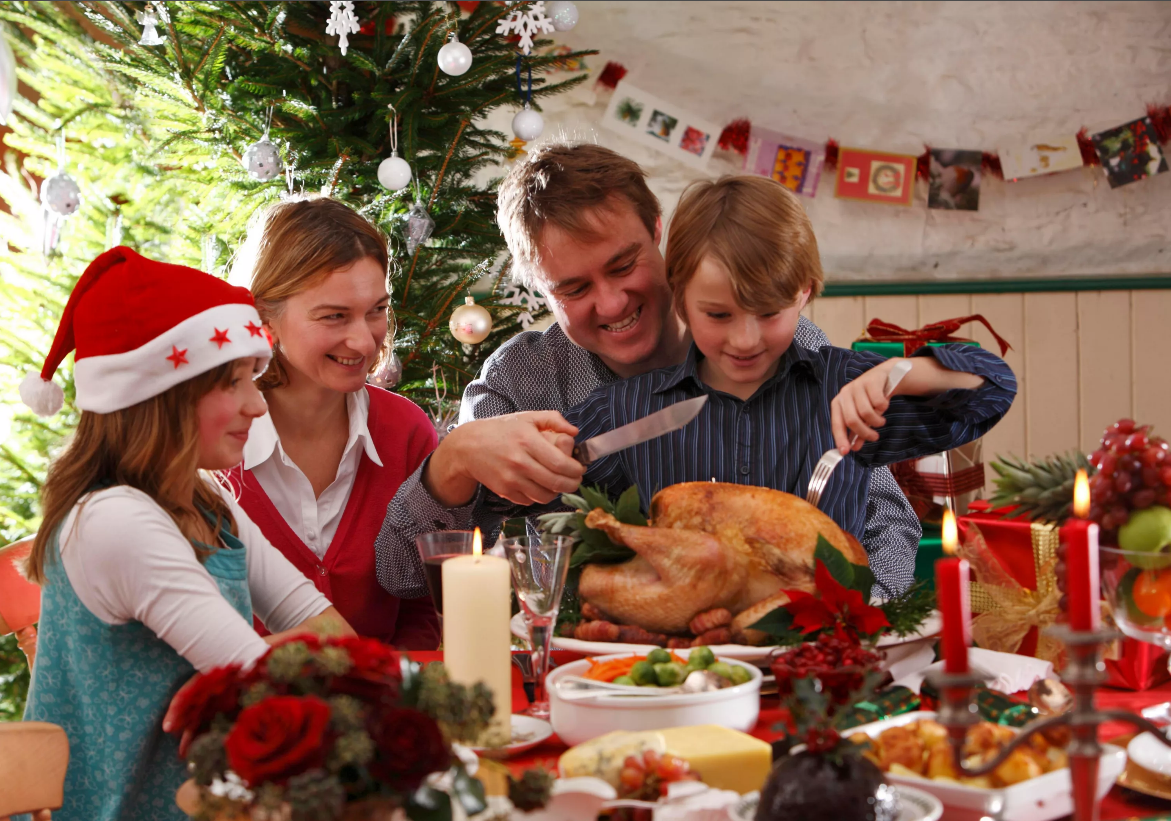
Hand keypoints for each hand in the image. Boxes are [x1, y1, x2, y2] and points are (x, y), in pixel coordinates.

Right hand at [424, 411, 584, 506]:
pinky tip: (540, 485)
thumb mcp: (527, 418)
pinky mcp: (505, 491)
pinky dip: (540, 495)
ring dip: (557, 491)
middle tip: (576, 479)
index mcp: (527, 441)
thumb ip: (553, 419)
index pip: (561, 463)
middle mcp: (519, 462)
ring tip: (559, 482)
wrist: (468, 447)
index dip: (576, 470)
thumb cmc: (501, 430)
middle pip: (556, 482)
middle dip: (573, 483)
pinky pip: (531, 500)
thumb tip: (574, 432)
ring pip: (545, 495)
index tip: (580, 468)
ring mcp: (511, 479)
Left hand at [830, 359, 900, 453]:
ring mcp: (857, 386)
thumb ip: (857, 432)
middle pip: (852, 420)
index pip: (837, 424)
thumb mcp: (862, 415)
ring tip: (880, 421)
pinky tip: (884, 405)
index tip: (846, 451)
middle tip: (874, 437)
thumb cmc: (869, 399)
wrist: (884, 377)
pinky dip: (883, 407)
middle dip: (865, 433)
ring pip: (866, 412)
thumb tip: (853, 448)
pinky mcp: (870, 381)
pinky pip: (878, 402)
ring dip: (876, 421)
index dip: (840, 438)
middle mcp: (845, 394)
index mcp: (838, 403)